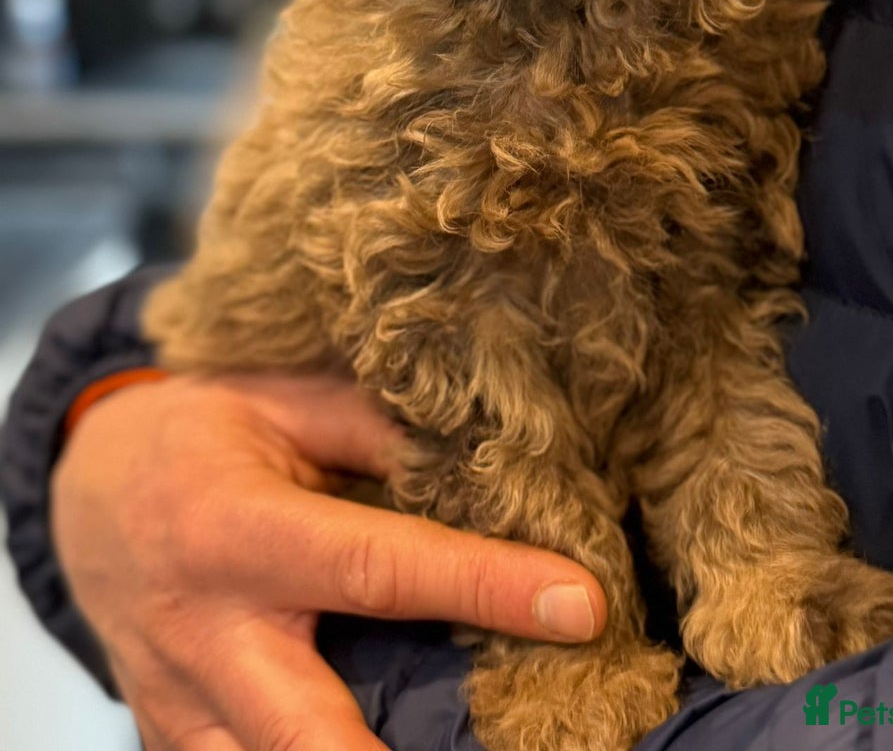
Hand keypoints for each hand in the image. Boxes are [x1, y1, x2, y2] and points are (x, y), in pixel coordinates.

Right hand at [51, 373, 606, 750]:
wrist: (88, 489)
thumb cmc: (202, 431)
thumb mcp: (286, 401)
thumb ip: (380, 433)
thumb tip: (490, 470)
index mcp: (236, 530)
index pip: (378, 567)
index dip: (485, 585)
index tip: (580, 603)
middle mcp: (206, 633)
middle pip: (309, 735)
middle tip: (518, 747)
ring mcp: (182, 704)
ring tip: (464, 746)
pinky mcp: (175, 741)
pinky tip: (384, 745)